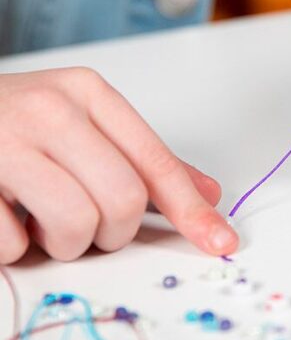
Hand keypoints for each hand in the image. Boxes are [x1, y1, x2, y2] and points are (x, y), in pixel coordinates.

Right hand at [0, 68, 237, 262]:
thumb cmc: (16, 122)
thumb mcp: (84, 122)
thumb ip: (143, 160)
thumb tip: (208, 194)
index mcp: (87, 93)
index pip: (155, 162)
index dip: (191, 210)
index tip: (220, 242)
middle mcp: (49, 110)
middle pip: (123, 200)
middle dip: (113, 232)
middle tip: (92, 225)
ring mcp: (3, 143)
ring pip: (75, 224)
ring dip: (67, 243)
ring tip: (45, 221)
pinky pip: (12, 244)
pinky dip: (16, 246)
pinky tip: (7, 216)